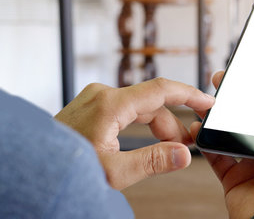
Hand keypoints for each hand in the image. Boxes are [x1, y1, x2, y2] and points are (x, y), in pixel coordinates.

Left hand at [55, 77, 214, 189]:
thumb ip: (153, 161)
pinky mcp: (92, 106)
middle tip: (186, 145)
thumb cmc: (65, 170)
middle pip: (152, 102)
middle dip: (172, 123)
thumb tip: (184, 155)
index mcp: (110, 104)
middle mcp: (103, 95)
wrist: (35, 168)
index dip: (189, 95)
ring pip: (140, 106)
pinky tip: (148, 140)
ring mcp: (95, 98)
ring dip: (158, 125)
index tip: (209, 102)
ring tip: (169, 147)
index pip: (161, 90)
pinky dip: (142, 124)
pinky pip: (126, 109)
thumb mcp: (114, 172)